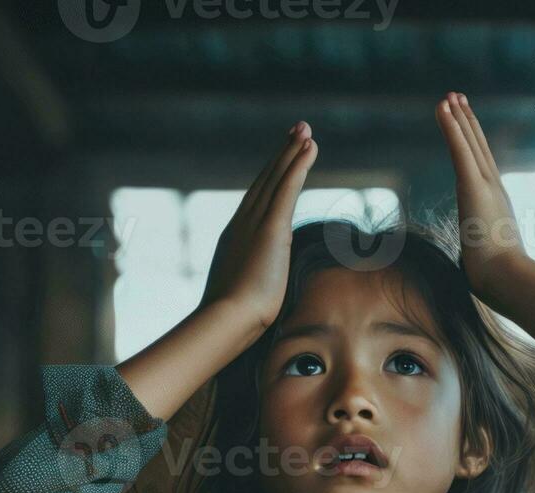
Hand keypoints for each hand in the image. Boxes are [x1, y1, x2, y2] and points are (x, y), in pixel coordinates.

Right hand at [200, 121, 318, 331]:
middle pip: (266, 181)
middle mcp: (243, 224)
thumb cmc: (233, 319)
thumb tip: (256, 300)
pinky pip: (286, 190)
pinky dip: (297, 166)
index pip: (258, 200)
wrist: (225, 321)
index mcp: (236, 238)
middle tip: (298, 130)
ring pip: (277, 179)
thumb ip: (250, 287)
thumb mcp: (242, 297)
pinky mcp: (270, 230)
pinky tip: (308, 148)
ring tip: (306, 131)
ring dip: (292, 152)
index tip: (283, 158)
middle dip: (283, 154)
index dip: (272, 177)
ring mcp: (255, 225)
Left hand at [433, 91, 527, 303]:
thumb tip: (475, 275)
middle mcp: (494, 188)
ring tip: (448, 96)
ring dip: (457, 117)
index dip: (473, 145)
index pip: (482, 167)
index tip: (465, 127)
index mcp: (496, 203)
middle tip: (457, 98)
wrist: (507, 277)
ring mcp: (486, 185)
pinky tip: (443, 108)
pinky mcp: (474, 186)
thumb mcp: (486, 261)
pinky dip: (451, 127)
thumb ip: (481, 258)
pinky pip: (460, 150)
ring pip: (469, 143)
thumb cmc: (498, 277)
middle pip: (478, 147)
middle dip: (466, 122)